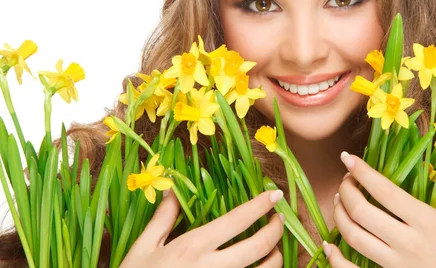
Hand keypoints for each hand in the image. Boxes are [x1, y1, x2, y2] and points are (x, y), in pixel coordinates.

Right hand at [120, 189, 284, 266]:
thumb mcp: (143, 249)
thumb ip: (162, 219)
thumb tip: (171, 189)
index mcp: (194, 246)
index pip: (238, 219)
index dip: (261, 204)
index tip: (275, 194)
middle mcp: (213, 267)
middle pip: (261, 246)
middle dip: (276, 229)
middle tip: (278, 219)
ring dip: (275, 257)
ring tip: (272, 247)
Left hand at [323, 148, 435, 267]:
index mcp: (429, 222)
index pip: (385, 191)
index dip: (362, 172)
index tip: (347, 158)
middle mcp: (409, 243)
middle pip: (362, 212)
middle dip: (346, 191)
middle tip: (345, 180)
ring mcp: (398, 266)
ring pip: (355, 238)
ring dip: (340, 217)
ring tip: (339, 202)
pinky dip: (336, 260)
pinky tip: (329, 246)